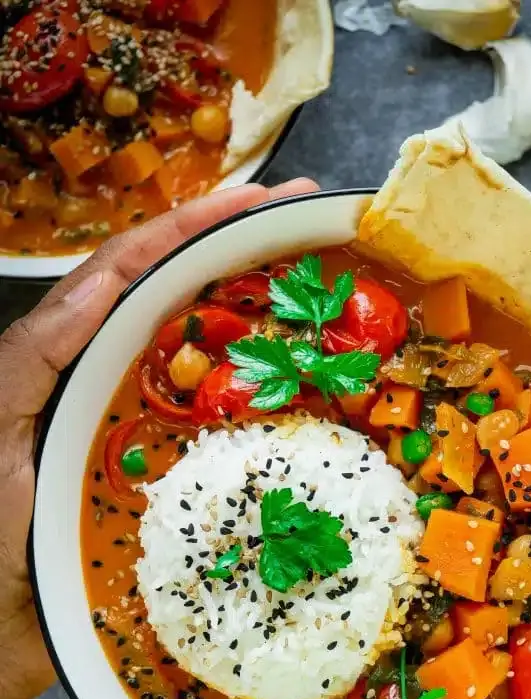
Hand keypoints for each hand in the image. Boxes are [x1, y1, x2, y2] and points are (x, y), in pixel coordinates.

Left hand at [0, 178, 317, 698]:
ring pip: (216, 369)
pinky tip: (308, 403)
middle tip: (314, 226)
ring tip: (324, 294)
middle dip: (246, 258)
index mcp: (72, 361)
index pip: (136, 274)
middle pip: (186, 307)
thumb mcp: (1, 434)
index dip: (197, 229)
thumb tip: (99, 288)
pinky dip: (269, 416)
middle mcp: (118, 386)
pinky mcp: (177, 491)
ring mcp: (153, 438)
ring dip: (266, 327)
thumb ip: (36, 359)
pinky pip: (230, 443)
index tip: (265, 200)